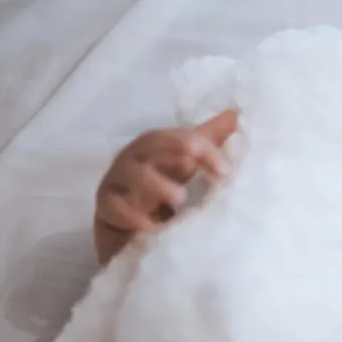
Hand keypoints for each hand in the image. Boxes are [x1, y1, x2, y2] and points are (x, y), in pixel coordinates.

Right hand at [95, 110, 237, 234]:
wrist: (128, 219)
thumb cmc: (161, 183)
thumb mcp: (186, 163)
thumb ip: (209, 139)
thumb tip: (235, 114)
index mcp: (156, 145)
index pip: (180, 137)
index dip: (204, 149)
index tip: (226, 171)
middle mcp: (134, 157)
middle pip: (150, 145)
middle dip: (176, 151)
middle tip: (197, 167)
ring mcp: (117, 181)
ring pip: (132, 175)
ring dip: (156, 184)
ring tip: (179, 199)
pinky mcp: (106, 207)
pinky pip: (115, 207)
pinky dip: (133, 216)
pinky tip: (153, 227)